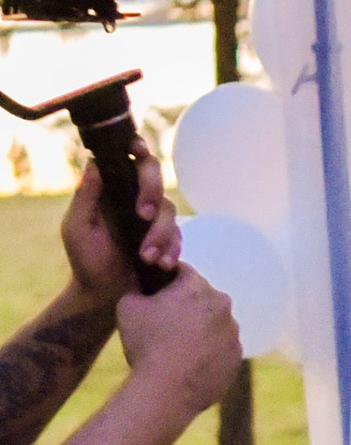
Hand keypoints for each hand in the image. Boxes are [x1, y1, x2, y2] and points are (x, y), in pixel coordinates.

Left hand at [61, 154, 180, 309]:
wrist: (105, 295)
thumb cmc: (86, 260)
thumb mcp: (77, 228)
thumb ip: (85, 197)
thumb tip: (92, 162)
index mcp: (112, 191)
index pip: (129, 161)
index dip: (138, 149)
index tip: (138, 151)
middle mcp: (135, 199)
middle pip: (156, 177)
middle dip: (153, 193)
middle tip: (144, 216)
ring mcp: (153, 219)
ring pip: (170, 210)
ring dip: (160, 234)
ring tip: (147, 257)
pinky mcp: (167, 238)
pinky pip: (179, 235)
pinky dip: (171, 249)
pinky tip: (160, 263)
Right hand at [117, 266, 241, 418]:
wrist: (168, 389)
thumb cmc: (146, 343)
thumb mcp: (128, 306)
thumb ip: (136, 287)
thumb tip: (139, 282)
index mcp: (198, 287)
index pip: (183, 272)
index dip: (167, 280)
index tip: (156, 292)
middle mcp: (223, 306)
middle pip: (202, 298)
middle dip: (185, 306)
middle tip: (163, 323)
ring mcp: (233, 333)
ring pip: (214, 324)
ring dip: (199, 329)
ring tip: (175, 347)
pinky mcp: (236, 356)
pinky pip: (220, 347)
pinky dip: (207, 351)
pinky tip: (188, 362)